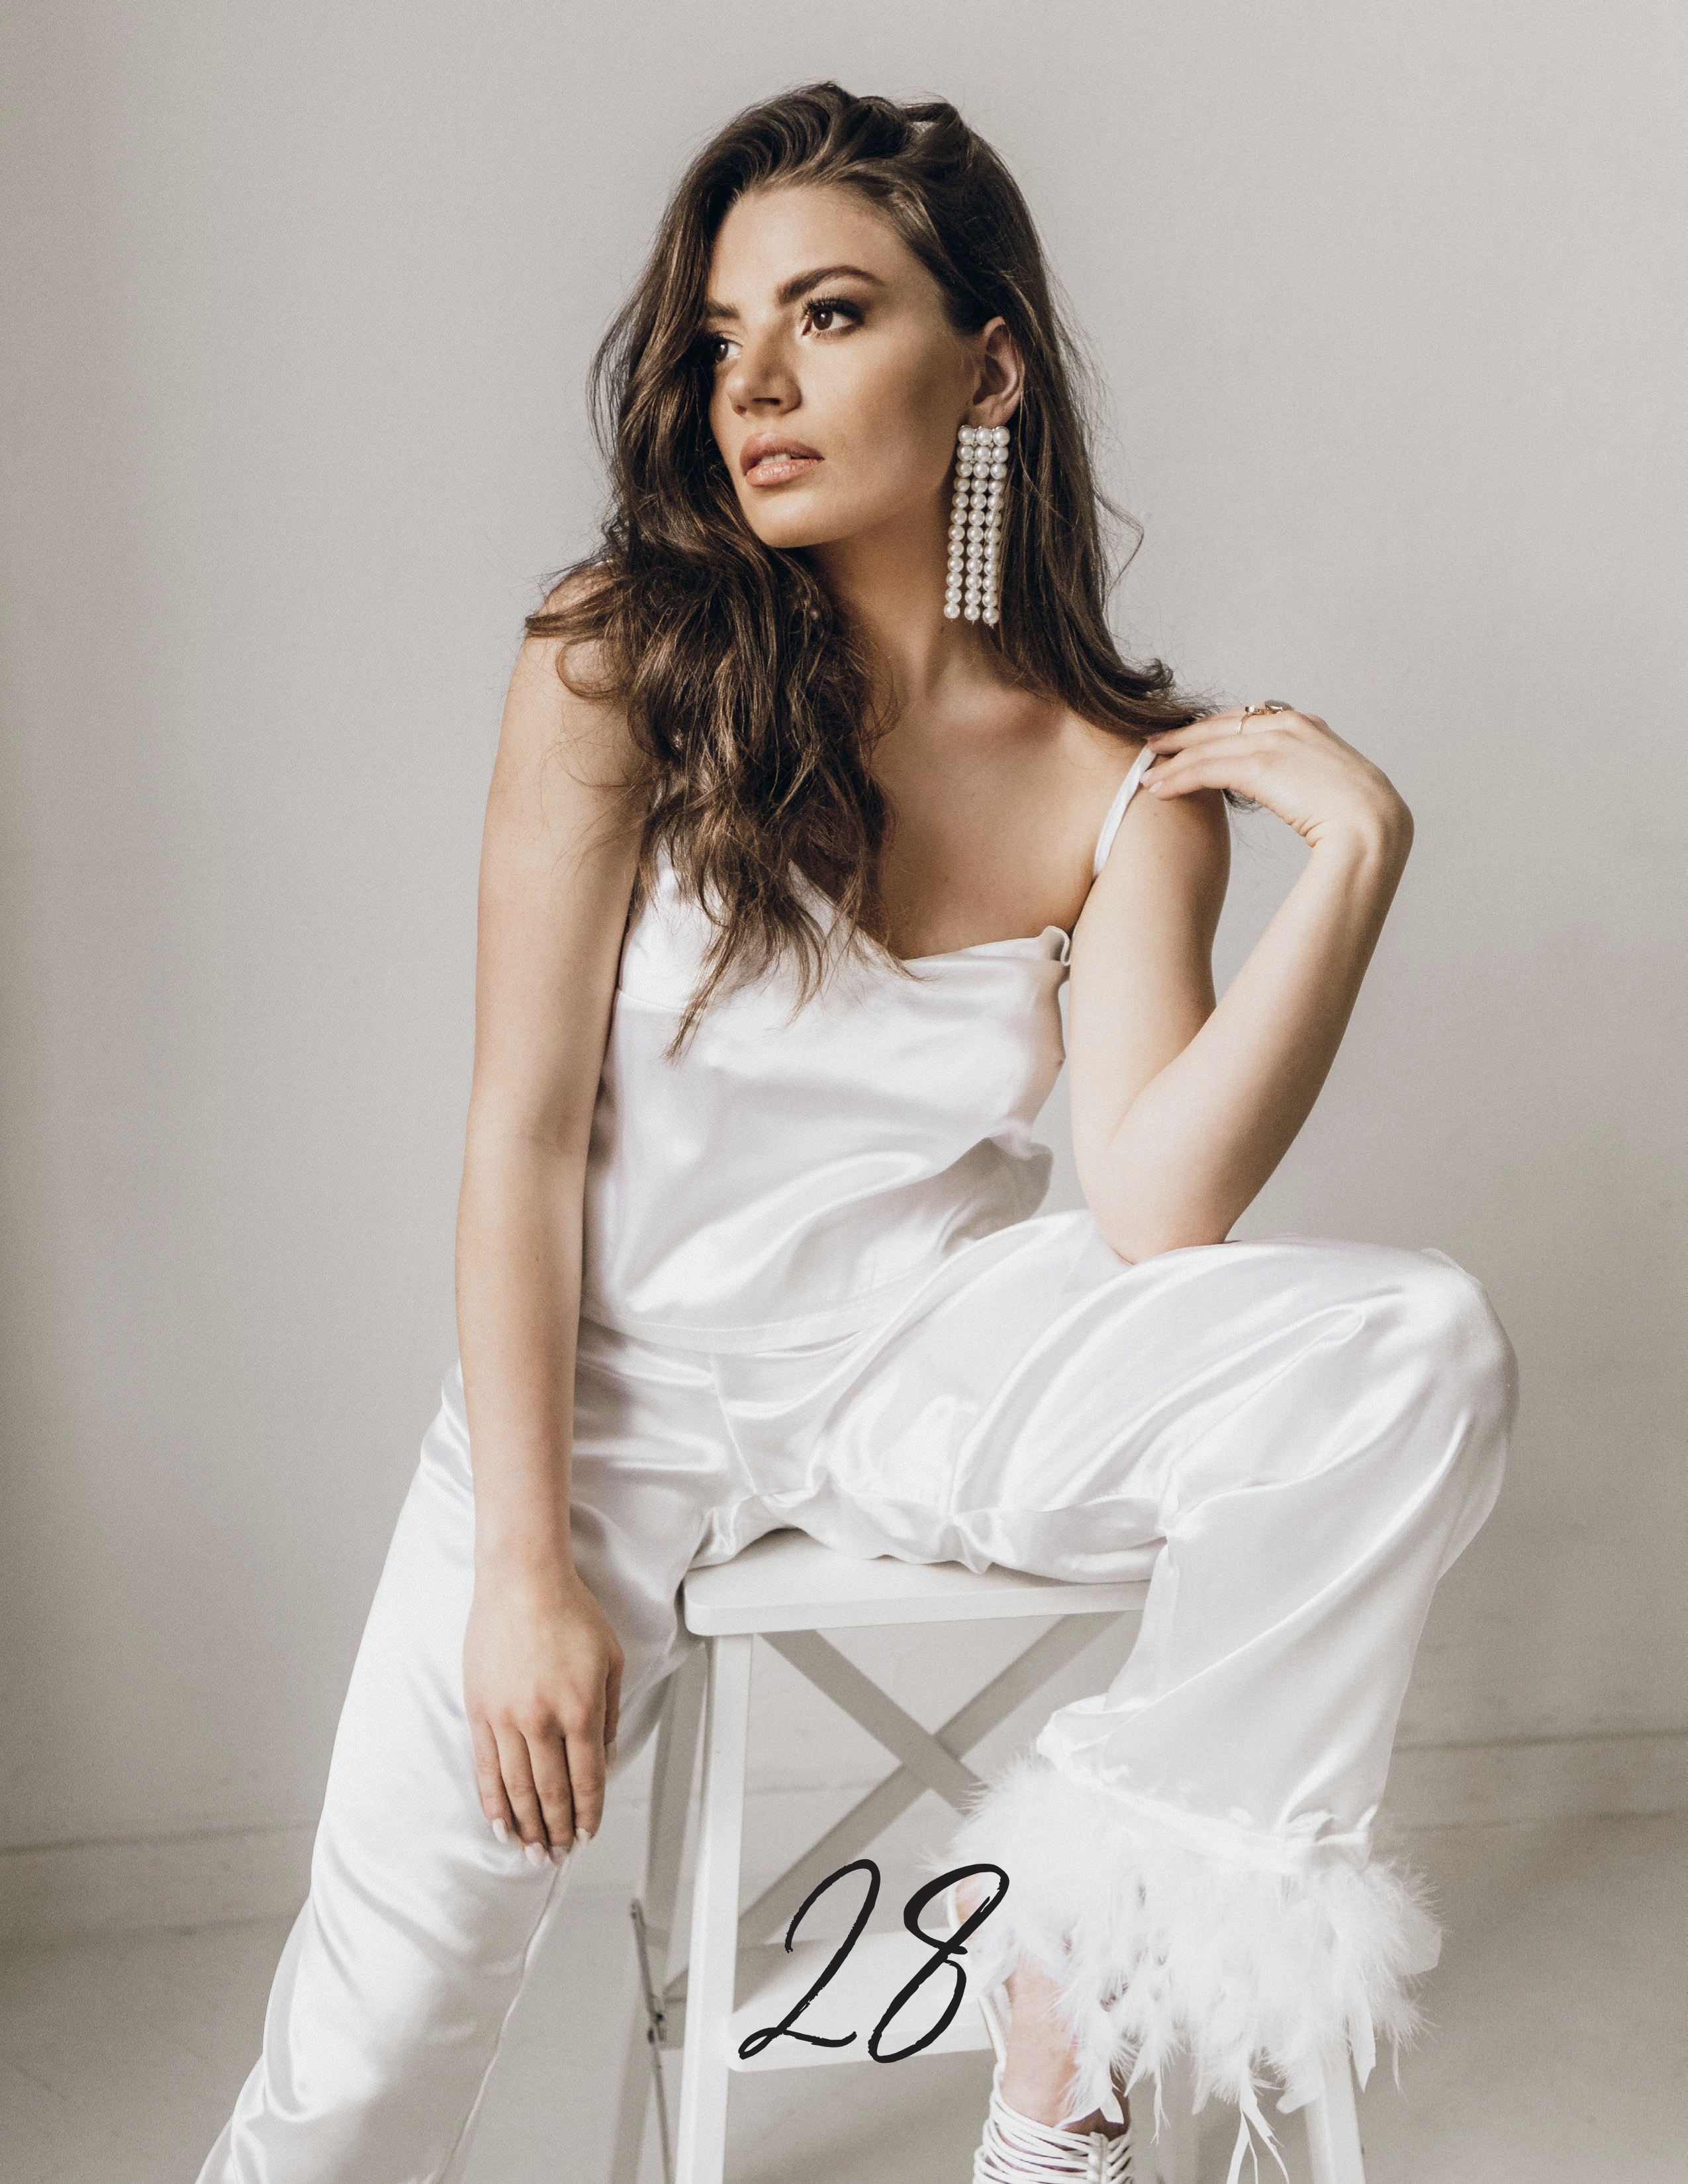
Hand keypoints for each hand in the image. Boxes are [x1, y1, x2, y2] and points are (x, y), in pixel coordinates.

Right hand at [463, 1561, 623, 1864]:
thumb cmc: (572, 1612)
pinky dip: (494, 1803)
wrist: (522, 1580)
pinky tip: (502, 1826)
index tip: (587, 1834)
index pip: (587, 1779)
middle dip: (557, 1831)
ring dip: (526, 1828)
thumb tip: (603, 1757)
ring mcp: (507, 1718)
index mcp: (581, 1709)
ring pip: (517, 1789)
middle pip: (551, 1793)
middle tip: (557, 1856)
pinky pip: (485, 1769)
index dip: (587, 1813)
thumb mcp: (611, 1660)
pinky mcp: (479, 1711)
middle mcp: (543, 1721)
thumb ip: (610, 1712)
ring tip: (531, 1854)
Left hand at [1142, 707, 1412, 864]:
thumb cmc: (1357, 820)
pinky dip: (1178, 777)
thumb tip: (1295, 794)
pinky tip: (1157, 789)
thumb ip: (1306, 779)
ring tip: (1146, 774)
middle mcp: (1289, 725)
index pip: (1248, 720)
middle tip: (1153, 746)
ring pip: (1209, 746)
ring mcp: (1275, 741)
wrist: (1373, 826)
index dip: (1213, 731)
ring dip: (1173, 761)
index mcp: (1307, 727)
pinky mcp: (1261, 764)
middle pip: (1221, 725)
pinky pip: (1207, 767)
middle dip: (1184, 738)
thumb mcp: (1329, 788)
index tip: (1188, 740)